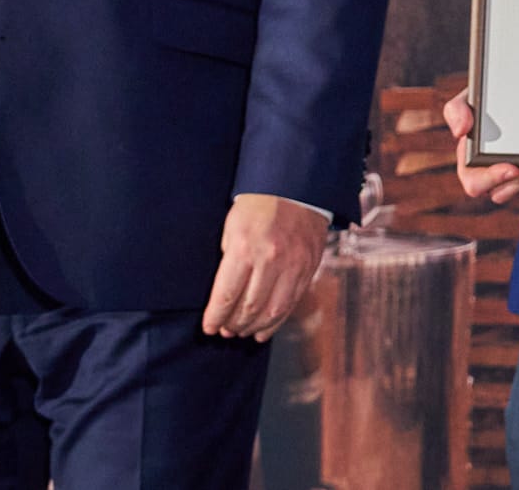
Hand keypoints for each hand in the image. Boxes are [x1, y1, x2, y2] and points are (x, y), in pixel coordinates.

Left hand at [201, 194, 328, 340]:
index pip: (226, 296)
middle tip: (225, 330)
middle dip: (233, 324)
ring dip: (254, 327)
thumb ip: (229, 261)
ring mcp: (293, 265)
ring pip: (272, 311)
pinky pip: (292, 302)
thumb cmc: (257, 206)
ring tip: (242, 331)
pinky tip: (264, 329)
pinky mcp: (308, 267)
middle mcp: (270, 260)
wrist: (296, 187)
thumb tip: (223, 297)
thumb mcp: (232, 228)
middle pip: (249, 308)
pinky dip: (277, 321)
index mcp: (245, 249)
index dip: (215, 318)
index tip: (209, 328)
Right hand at [444, 91, 518, 206]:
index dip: (491, 179)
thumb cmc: (486, 100)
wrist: (516, 93)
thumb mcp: (468, 98)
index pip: (475, 183)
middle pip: (501, 193)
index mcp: (471, 162)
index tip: (510, 168)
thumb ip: (456, 110)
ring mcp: (514, 177)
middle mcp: (492, 173)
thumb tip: (459, 131)